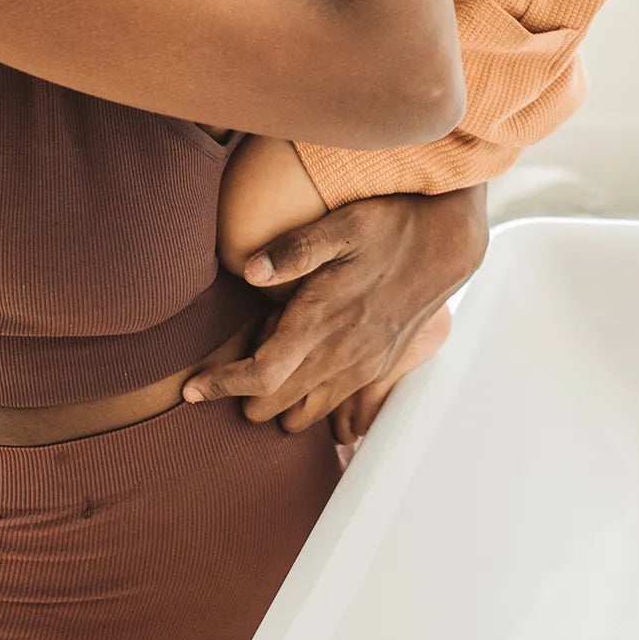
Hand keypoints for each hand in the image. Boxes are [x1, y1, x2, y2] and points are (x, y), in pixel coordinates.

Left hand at [183, 185, 488, 432]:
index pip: (260, 374)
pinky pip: (335, 409)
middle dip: (242, 395)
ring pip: (304, 414)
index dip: (220, 386)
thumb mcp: (342, 225)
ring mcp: (362, 368)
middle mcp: (341, 355)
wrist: (449, 244)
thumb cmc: (391, 227)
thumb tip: (248, 270)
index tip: (189, 390)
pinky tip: (302, 372)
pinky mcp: (378, 370)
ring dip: (276, 400)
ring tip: (266, 361)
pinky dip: (308, 403)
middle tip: (227, 364)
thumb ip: (294, 251)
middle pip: (275, 404)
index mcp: (322, 321)